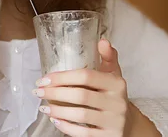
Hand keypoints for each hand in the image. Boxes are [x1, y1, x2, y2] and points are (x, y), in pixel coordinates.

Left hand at [34, 39, 158, 135]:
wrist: (129, 124)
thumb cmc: (114, 95)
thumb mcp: (113, 75)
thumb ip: (108, 57)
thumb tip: (102, 41)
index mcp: (116, 83)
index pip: (86, 76)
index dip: (62, 77)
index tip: (44, 78)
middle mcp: (117, 102)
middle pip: (80, 96)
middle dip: (55, 93)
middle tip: (38, 92)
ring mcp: (114, 122)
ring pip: (80, 116)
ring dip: (58, 111)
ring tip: (44, 106)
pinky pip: (84, 134)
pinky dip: (66, 127)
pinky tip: (55, 120)